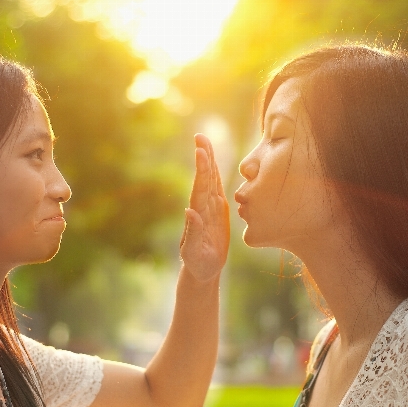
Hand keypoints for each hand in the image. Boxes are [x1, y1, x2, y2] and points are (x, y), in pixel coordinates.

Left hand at [180, 133, 229, 281]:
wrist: (202, 270)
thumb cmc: (197, 263)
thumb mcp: (194, 251)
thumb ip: (193, 232)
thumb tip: (190, 211)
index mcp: (198, 214)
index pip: (200, 187)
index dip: (201, 169)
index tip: (200, 151)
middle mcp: (203, 207)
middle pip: (204, 178)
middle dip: (204, 157)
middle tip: (200, 136)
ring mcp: (210, 208)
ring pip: (210, 180)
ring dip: (208, 161)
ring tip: (205, 142)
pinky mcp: (217, 212)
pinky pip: (217, 189)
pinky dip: (216, 174)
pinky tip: (214, 162)